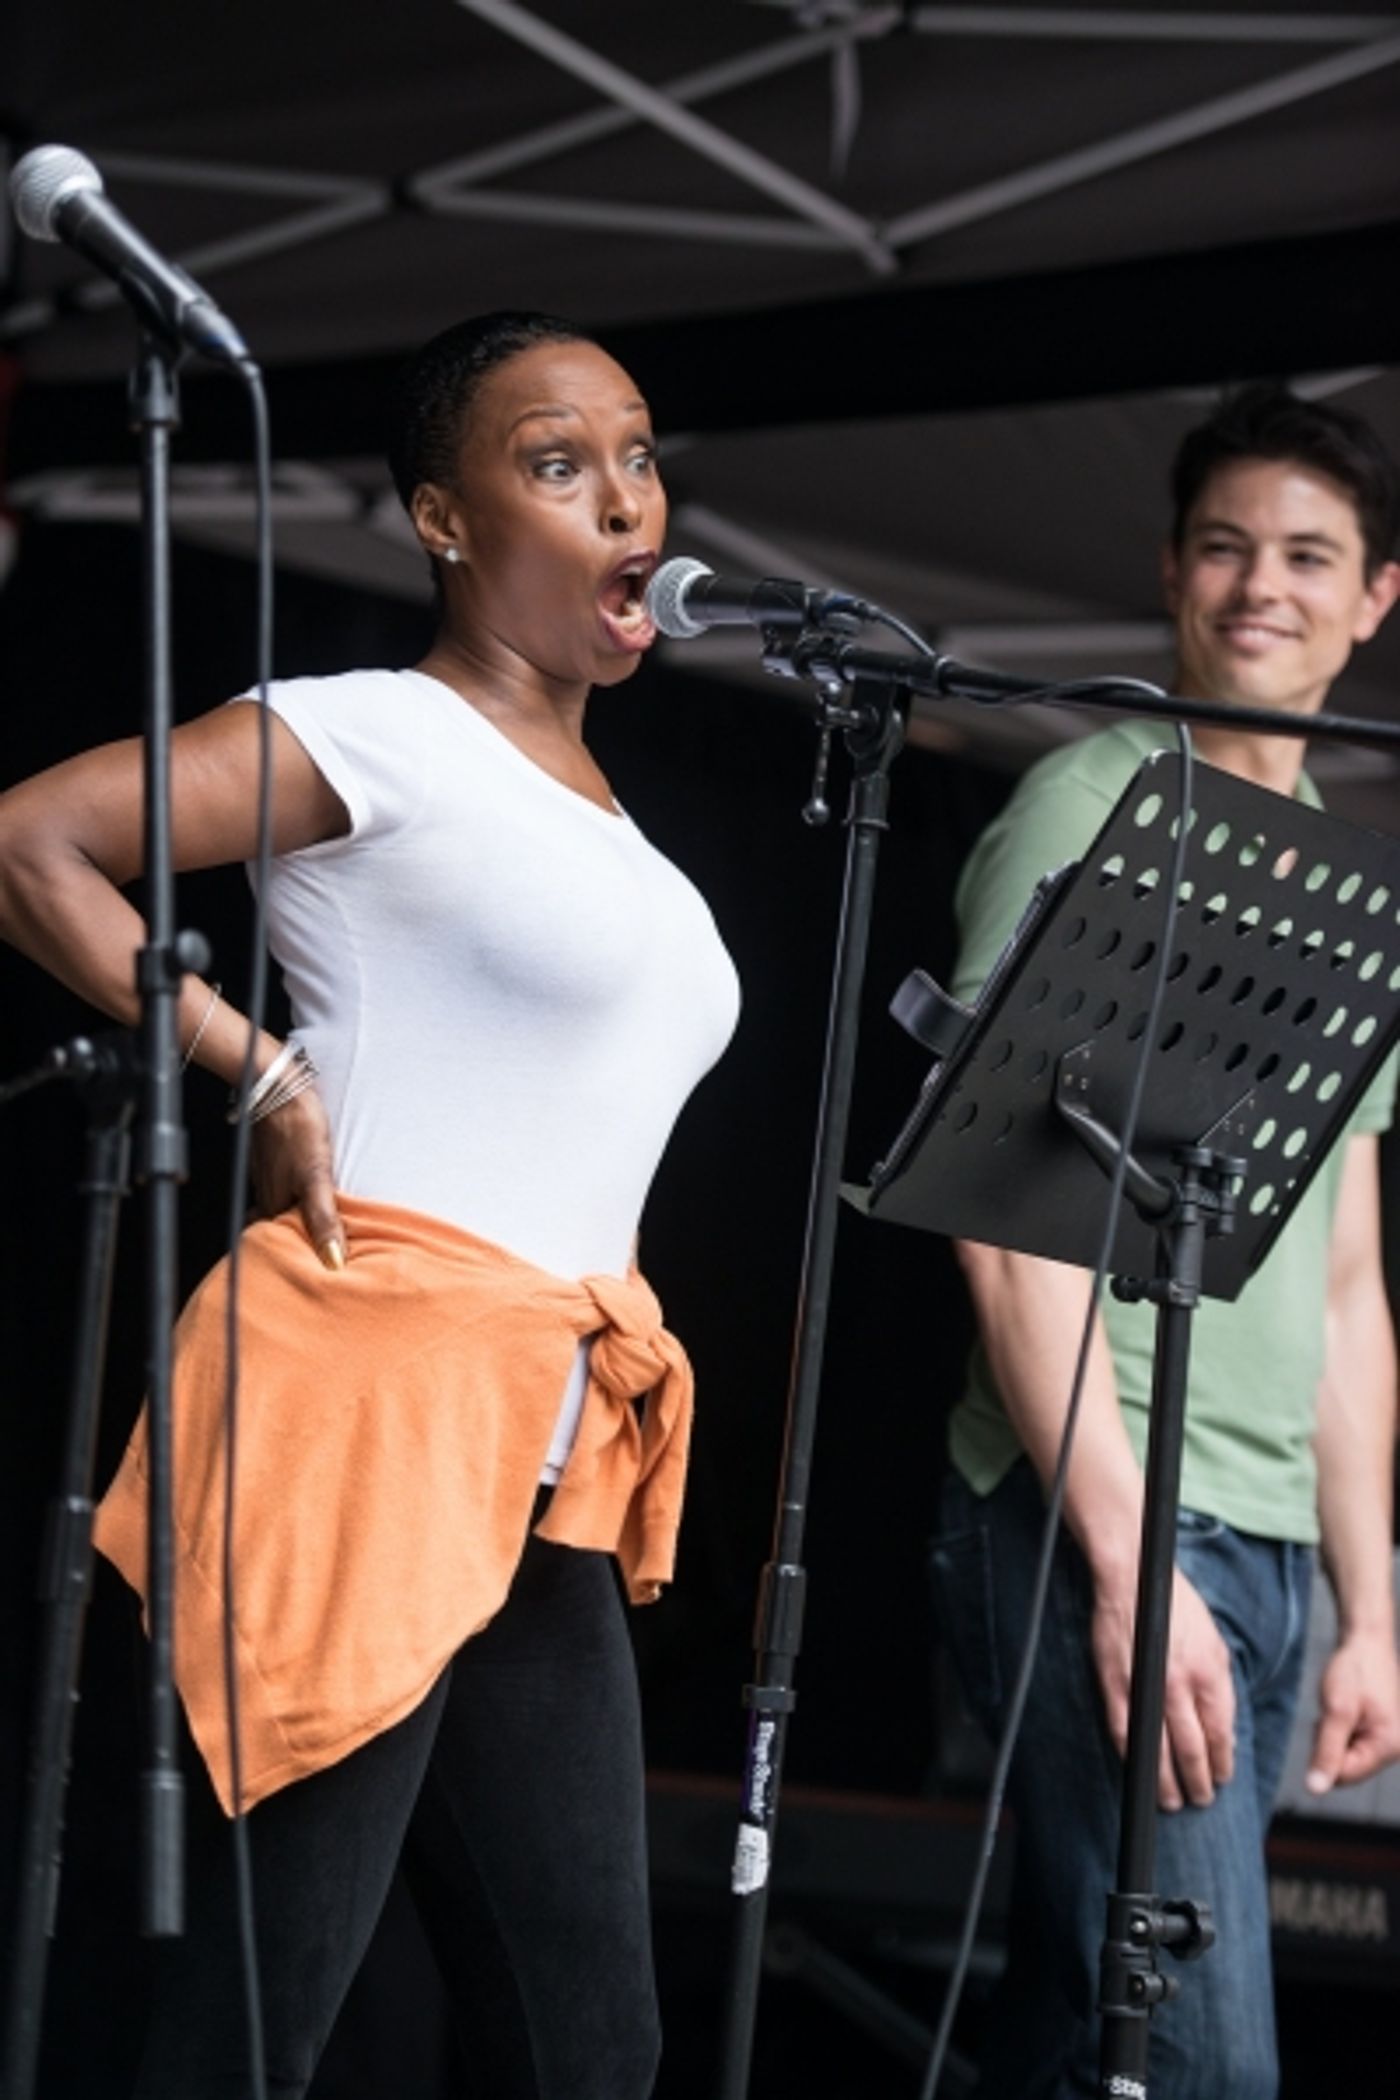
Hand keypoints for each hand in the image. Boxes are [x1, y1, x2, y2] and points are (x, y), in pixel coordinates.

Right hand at [248, 1084, 345, 1269]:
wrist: (278, 1087)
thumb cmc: (297, 1127)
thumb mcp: (315, 1176)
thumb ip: (322, 1218)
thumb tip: (333, 1260)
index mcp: (275, 1206)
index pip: (280, 1247)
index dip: (297, 1262)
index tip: (315, 1279)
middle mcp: (268, 1197)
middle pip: (280, 1232)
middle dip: (295, 1248)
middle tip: (318, 1267)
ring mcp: (269, 1179)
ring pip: (281, 1213)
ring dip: (297, 1226)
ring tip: (320, 1240)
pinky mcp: (275, 1162)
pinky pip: (284, 1192)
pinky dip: (295, 1203)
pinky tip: (308, 1201)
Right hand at [1091, 1566, 1235, 1811]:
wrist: (1132, 1579)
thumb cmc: (1175, 1605)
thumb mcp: (1215, 1640)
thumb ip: (1221, 1684)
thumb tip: (1224, 1725)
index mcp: (1209, 1673)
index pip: (1220, 1733)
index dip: (1223, 1761)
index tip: (1223, 1777)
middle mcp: (1180, 1685)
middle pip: (1192, 1749)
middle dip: (1199, 1781)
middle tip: (1201, 1799)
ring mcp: (1146, 1688)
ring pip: (1160, 1750)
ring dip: (1167, 1782)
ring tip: (1172, 1801)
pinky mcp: (1116, 1686)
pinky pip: (1126, 1733)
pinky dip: (1134, 1758)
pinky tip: (1140, 1772)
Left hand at [1307, 1631, 1399, 1793]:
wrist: (1366, 1640)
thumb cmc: (1354, 1671)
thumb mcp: (1336, 1711)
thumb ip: (1326, 1752)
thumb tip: (1315, 1790)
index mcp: (1389, 1747)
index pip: (1345, 1775)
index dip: (1324, 1754)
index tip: (1324, 1723)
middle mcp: (1394, 1748)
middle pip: (1346, 1767)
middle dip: (1329, 1743)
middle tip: (1332, 1712)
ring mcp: (1388, 1739)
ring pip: (1346, 1753)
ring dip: (1332, 1734)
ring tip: (1337, 1706)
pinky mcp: (1380, 1730)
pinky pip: (1351, 1741)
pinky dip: (1339, 1727)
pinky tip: (1341, 1707)